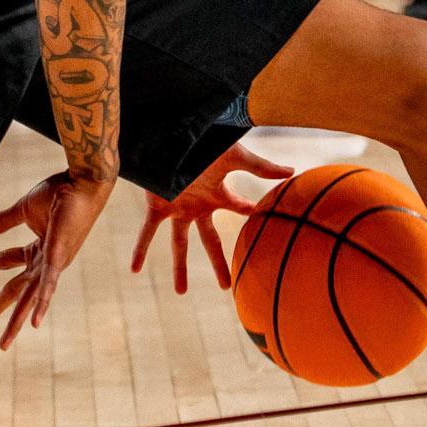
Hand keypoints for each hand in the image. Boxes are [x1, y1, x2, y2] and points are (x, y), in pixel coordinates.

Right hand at [0, 170, 114, 347]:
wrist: (82, 180)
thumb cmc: (60, 192)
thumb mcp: (23, 209)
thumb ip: (0, 222)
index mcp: (37, 250)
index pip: (2, 262)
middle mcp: (45, 262)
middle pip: (14, 290)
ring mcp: (53, 263)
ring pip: (29, 297)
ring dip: (15, 321)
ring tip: (3, 344)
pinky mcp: (59, 258)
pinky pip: (48, 284)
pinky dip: (40, 303)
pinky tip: (33, 323)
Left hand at [129, 141, 294, 293]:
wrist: (176, 133)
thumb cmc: (207, 142)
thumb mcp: (237, 157)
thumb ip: (262, 168)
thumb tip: (293, 172)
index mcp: (217, 195)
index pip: (239, 208)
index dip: (251, 213)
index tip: (263, 221)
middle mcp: (198, 207)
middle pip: (210, 242)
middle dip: (218, 264)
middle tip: (225, 287)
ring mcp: (178, 208)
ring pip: (179, 244)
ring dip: (179, 267)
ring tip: (180, 293)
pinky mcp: (159, 206)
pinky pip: (148, 231)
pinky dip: (140, 249)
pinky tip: (134, 270)